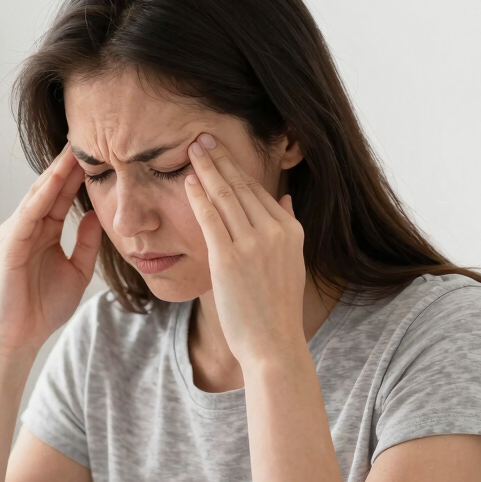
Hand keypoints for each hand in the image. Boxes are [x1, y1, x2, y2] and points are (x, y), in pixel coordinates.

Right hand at [0, 144, 103, 358]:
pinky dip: (42, 196)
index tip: (99, 150)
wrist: (21, 337)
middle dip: (67, 162)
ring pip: (38, 195)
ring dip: (55, 172)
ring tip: (73, 148)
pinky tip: (55, 180)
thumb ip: (87, 243)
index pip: (63, 194)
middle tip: (86, 134)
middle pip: (50, 187)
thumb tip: (98, 215)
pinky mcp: (9, 245)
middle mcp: (28, 226)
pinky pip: (28, 215)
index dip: (79, 173)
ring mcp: (16, 233)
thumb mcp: (78, 271)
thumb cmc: (44, 307)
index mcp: (44, 231)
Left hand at [185, 133, 306, 366]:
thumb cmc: (276, 309)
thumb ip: (288, 228)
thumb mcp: (293, 263)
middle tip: (202, 137)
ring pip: (225, 195)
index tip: (221, 151)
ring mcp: (252, 243)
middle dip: (220, 159)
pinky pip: (210, 217)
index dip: (237, 168)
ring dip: (206, 169)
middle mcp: (274, 231)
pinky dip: (198, 196)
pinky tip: (187, 181)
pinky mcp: (229, 258)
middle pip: (242, 186)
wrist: (273, 344)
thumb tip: (285, 199)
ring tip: (191, 149)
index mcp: (291, 231)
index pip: (259, 191)